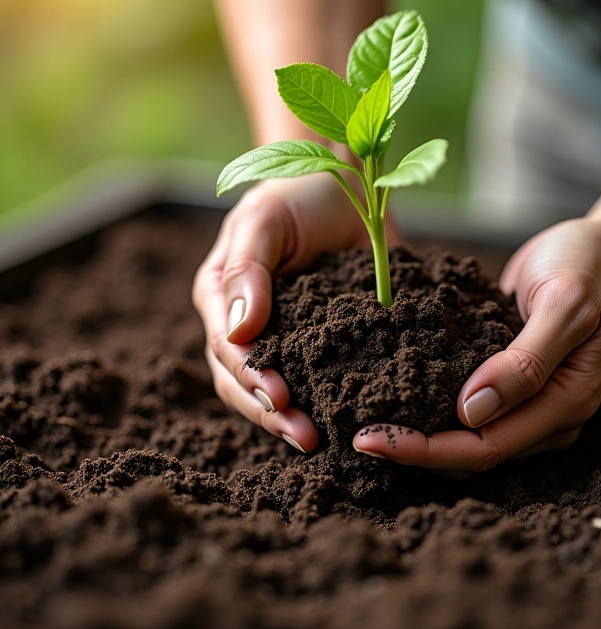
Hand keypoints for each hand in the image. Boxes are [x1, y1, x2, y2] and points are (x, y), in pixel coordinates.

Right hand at [193, 172, 371, 453]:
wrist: (350, 186)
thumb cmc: (299, 195)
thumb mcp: (267, 219)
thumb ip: (247, 268)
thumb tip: (238, 331)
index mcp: (222, 295)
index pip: (228, 349)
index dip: (251, 377)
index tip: (281, 398)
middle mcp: (247, 324)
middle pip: (244, 382)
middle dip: (271, 414)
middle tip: (306, 437)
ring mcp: (284, 337)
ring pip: (273, 391)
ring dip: (290, 419)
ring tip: (318, 442)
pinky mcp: (321, 342)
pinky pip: (315, 378)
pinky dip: (322, 401)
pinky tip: (343, 420)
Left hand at [352, 218, 600, 469]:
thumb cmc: (597, 268)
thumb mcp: (566, 303)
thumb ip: (526, 361)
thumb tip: (470, 412)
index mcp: (566, 403)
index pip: (486, 447)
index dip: (427, 449)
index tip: (372, 438)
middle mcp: (548, 412)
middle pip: (472, 451)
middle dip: (415, 448)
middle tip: (357, 434)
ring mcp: (532, 397)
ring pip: (469, 433)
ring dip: (422, 430)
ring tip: (368, 417)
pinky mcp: (516, 376)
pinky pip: (471, 402)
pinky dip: (435, 402)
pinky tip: (398, 389)